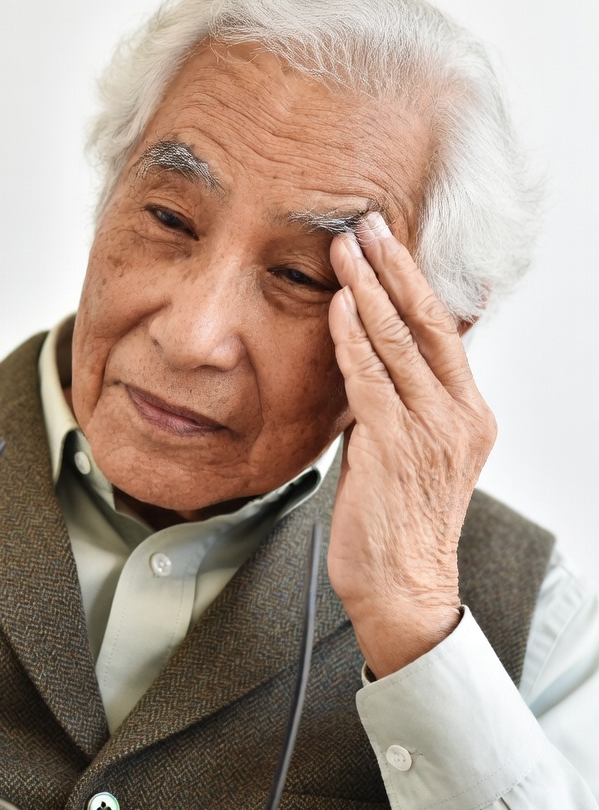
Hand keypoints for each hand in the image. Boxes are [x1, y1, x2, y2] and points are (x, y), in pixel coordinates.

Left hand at [326, 212, 496, 677]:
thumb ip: (396, 404)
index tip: (390, 244)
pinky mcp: (395, 447)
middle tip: (369, 224)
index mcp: (469, 415)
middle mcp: (459, 416)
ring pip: (399, 342)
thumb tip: (365, 360)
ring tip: (346, 249)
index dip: (415, 283)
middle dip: (395, 268)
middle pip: (428, 323)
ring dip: (369, 290)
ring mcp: (431, 431)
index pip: (444, 332)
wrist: (403, 586)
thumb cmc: (399, 523)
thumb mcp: (411, 453)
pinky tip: (339, 306)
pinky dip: (353, 339)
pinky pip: (371, 379)